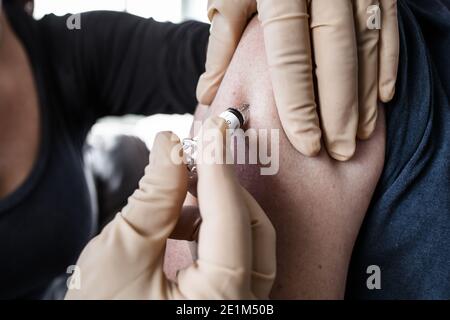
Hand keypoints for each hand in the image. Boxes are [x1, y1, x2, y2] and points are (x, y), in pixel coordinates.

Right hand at [65, 117, 275, 299]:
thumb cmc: (99, 315)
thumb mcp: (121, 253)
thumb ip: (154, 196)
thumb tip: (170, 145)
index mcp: (220, 303)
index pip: (230, 218)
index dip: (219, 165)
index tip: (213, 127)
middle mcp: (243, 308)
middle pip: (253, 231)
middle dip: (221, 189)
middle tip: (192, 158)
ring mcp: (240, 307)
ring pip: (249, 244)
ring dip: (215, 210)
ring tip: (175, 194)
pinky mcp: (228, 303)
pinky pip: (235, 258)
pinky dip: (211, 233)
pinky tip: (179, 222)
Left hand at [197, 0, 398, 160]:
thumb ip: (222, 40)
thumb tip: (209, 93)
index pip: (291, 60)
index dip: (300, 105)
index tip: (307, 143)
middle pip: (336, 59)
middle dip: (340, 111)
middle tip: (340, 151)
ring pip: (366, 47)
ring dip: (366, 95)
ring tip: (361, 135)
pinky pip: (389, 26)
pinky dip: (388, 63)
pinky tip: (384, 96)